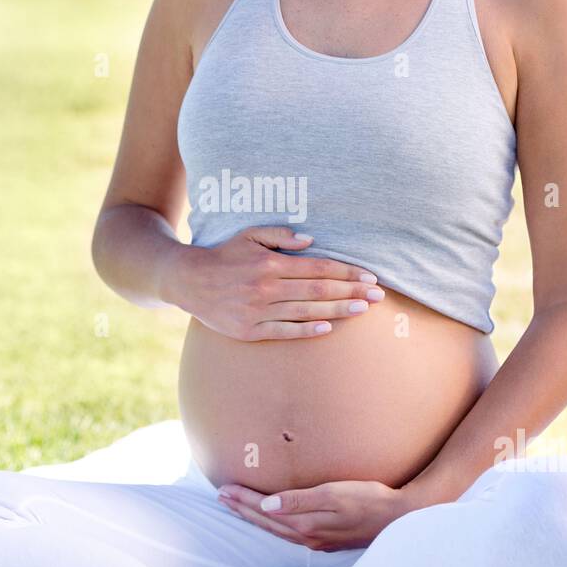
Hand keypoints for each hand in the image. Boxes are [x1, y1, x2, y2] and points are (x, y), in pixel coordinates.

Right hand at [169, 226, 385, 340]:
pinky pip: (285, 331)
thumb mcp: (249, 234)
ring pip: (306, 312)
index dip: (346, 273)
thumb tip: (312, 241)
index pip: (318, 268)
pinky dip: (307, 331)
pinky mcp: (249, 331)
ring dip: (338, 311)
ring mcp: (259, 311)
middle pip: (318, 291)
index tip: (369, 277)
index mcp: (270, 262)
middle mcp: (267, 287)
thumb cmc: (224, 254)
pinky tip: (329, 329)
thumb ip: (281, 235)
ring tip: (362, 310)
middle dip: (351, 292)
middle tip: (377, 296)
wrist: (189, 281)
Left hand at [215, 478, 412, 550]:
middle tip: (221, 497)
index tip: (224, 490)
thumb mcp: (334, 494)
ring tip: (237, 507)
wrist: (398, 519)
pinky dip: (273, 525)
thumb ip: (299, 500)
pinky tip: (271, 521)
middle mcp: (307, 536)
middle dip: (242, 509)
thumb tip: (268, 505)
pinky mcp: (326, 540)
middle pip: (266, 522)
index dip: (244, 500)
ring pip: (276, 529)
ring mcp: (317, 541)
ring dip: (254, 517)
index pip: (266, 511)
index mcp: (306, 524)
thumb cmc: (368, 500)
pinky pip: (289, 533)